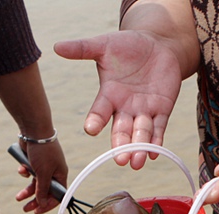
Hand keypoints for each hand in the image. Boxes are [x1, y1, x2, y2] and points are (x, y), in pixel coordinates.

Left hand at [15, 140, 68, 213]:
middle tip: (25, 208)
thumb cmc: (43, 150)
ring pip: (35, 183)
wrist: (33, 130)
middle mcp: (53, 172)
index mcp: (60, 175)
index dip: (48, 205)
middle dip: (35, 200)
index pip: (58, 195)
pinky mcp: (34, 161)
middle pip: (45, 191)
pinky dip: (24, 172)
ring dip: (26, 190)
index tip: (37, 211)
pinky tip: (22, 168)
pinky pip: (29, 172)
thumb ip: (42, 189)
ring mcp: (43, 166)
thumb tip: (42, 203)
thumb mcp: (43, 173)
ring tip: (18, 197)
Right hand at [54, 31, 181, 168]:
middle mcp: (124, 107)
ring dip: (138, 148)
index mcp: (109, 95)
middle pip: (121, 130)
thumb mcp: (104, 44)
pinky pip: (159, 128)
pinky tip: (153, 153)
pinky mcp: (162, 110)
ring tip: (136, 162)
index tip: (91, 129)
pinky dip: (156, 141)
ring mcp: (143, 111)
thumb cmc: (129, 45)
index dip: (95, 120)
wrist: (157, 45)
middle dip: (121, 144)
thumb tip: (57, 46)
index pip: (100, 111)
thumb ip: (82, 48)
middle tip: (119, 159)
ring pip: (140, 133)